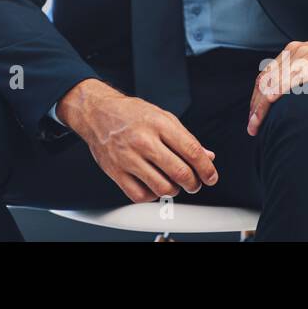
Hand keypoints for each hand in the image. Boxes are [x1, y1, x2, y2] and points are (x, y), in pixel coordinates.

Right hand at [58, 79, 218, 202]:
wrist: (97, 113)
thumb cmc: (130, 114)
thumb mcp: (162, 117)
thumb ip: (185, 138)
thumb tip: (207, 157)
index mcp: (159, 124)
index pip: (192, 151)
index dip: (206, 169)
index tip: (210, 177)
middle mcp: (143, 140)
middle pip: (180, 172)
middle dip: (194, 183)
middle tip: (194, 183)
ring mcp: (128, 157)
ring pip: (163, 188)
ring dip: (174, 190)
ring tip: (173, 183)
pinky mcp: (116, 171)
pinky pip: (141, 195)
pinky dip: (152, 195)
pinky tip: (153, 185)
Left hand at [246, 40, 307, 136]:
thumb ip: (302, 82)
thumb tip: (288, 103)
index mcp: (294, 53)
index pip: (266, 76)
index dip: (256, 99)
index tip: (254, 118)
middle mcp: (296, 52)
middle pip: (265, 79)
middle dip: (255, 105)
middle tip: (252, 127)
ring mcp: (306, 56)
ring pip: (274, 79)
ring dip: (262, 104)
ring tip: (257, 124)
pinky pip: (292, 77)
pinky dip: (278, 89)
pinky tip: (270, 102)